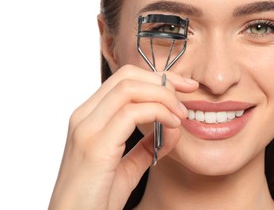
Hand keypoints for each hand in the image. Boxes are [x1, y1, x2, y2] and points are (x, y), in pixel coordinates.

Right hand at [48, 65, 197, 209]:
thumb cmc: (97, 198)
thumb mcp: (127, 168)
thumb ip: (147, 147)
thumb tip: (172, 129)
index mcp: (90, 117)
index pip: (125, 79)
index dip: (158, 77)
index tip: (184, 86)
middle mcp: (84, 116)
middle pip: (127, 75)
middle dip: (164, 79)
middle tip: (189, 90)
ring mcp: (87, 128)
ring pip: (130, 88)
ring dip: (163, 96)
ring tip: (181, 115)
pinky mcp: (95, 145)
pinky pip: (131, 113)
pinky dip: (158, 112)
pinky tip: (173, 125)